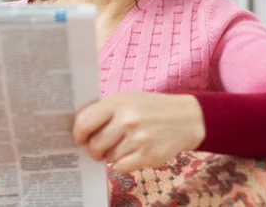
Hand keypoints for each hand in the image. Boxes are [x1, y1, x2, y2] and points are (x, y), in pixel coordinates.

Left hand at [72, 91, 204, 172]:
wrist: (187, 118)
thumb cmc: (151, 108)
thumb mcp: (127, 99)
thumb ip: (104, 110)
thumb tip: (79, 127)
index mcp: (118, 102)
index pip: (84, 122)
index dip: (78, 134)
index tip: (80, 139)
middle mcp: (127, 120)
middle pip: (94, 144)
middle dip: (94, 150)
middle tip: (100, 147)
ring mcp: (138, 138)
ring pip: (108, 157)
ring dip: (111, 155)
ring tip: (123, 146)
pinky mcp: (148, 155)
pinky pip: (121, 167)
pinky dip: (122, 164)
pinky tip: (131, 153)